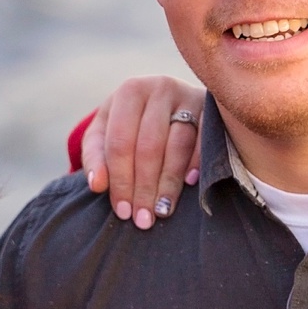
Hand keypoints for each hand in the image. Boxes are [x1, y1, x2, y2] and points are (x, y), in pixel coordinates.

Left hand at [81, 76, 206, 229]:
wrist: (170, 101)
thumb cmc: (131, 123)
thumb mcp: (106, 132)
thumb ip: (95, 157)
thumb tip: (97, 185)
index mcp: (129, 93)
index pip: (119, 142)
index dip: (120, 180)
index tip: (123, 212)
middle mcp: (159, 89)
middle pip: (149, 146)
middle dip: (144, 187)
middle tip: (143, 219)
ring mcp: (189, 96)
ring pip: (178, 144)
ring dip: (170, 182)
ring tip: (162, 210)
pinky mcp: (212, 108)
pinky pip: (206, 139)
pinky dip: (198, 162)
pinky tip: (190, 184)